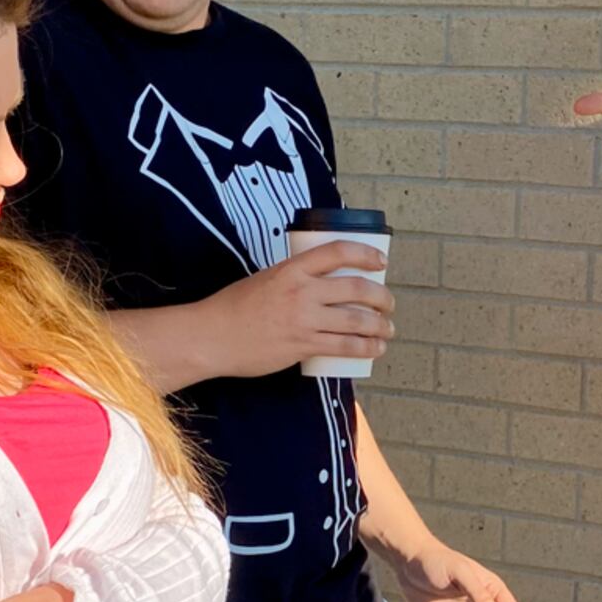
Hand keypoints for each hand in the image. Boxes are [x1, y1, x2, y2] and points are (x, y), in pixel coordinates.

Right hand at [198, 240, 394, 378]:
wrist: (212, 336)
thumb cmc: (235, 307)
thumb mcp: (266, 278)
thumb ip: (294, 279)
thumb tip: (320, 284)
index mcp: (292, 268)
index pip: (338, 252)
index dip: (366, 254)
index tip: (382, 262)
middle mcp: (301, 291)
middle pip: (357, 289)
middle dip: (382, 297)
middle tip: (389, 304)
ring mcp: (303, 319)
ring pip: (356, 320)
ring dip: (380, 326)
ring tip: (388, 329)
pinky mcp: (302, 345)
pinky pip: (344, 346)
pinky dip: (366, 348)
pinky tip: (376, 349)